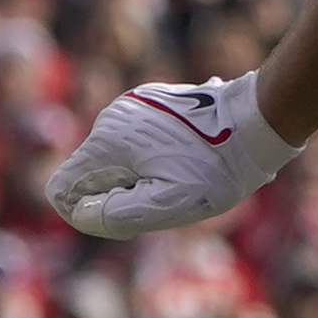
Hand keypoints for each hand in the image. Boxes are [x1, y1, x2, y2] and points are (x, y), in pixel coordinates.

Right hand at [48, 71, 300, 240]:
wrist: (255, 121)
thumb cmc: (216, 169)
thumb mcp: (169, 204)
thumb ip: (120, 215)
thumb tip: (83, 214)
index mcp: (107, 145)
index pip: (62, 189)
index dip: (84, 213)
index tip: (125, 216)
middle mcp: (110, 119)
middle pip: (91, 174)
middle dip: (119, 194)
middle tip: (168, 194)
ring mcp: (131, 106)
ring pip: (115, 157)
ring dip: (139, 174)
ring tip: (184, 172)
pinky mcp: (151, 101)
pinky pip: (136, 139)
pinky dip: (153, 156)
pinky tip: (189, 155)